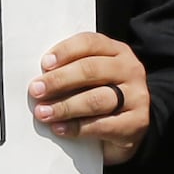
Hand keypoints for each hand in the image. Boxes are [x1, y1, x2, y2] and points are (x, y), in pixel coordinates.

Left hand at [31, 31, 151, 163]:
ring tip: (43, 113)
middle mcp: (130, 70)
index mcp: (118, 51)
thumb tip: (40, 79)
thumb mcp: (92, 78)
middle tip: (36, 91)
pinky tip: (59, 128)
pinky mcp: (137, 123)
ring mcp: (137, 96)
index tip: (44, 65)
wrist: (129, 130)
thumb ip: (73, 70)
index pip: (90, 43)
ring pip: (96, 99)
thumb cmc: (102, 98)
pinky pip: (102, 125)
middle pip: (91, 69)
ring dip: (65, 106)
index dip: (65, 51)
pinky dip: (77, 127)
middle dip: (59, 80)